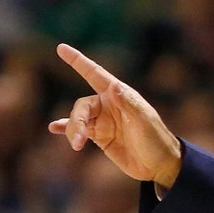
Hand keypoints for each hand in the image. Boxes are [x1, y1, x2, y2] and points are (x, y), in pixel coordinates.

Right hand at [48, 44, 182, 189]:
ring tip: (76, 145)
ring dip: (73, 130)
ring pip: (78, 119)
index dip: (77, 61)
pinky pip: (79, 130)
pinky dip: (66, 128)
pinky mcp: (100, 137)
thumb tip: (112, 85)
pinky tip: (54, 128)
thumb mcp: (144, 120)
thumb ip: (127, 103)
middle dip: (77, 121)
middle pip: (82, 106)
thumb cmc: (155, 138)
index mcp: (119, 94)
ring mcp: (103, 121)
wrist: (159, 164)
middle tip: (79, 140)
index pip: (94, 73)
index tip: (61, 48)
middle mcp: (108, 104)